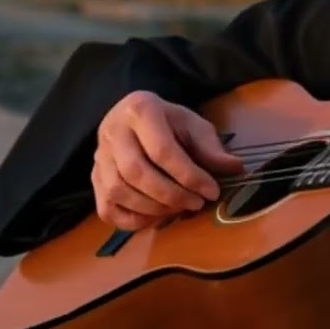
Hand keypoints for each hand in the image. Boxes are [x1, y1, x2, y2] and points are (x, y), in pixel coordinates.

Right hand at [92, 91, 244, 230]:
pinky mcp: (93, 178)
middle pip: (137, 172)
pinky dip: (132, 220)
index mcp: (140, 109)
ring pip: (119, 191)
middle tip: (196, 204)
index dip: (189, 175)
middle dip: (171, 195)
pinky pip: (106, 208)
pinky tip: (156, 217)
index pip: (162, 150)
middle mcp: (112, 131)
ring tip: (180, 209)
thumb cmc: (167, 122)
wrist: (133, 117)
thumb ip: (210, 147)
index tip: (212, 190)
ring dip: (153, 208)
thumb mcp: (193, 125)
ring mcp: (99, 157)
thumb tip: (235, 168)